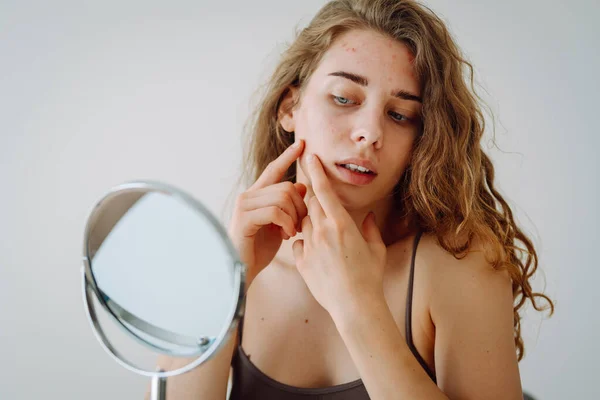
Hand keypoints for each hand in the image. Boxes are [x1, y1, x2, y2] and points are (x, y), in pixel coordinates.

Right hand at [227, 139, 307, 288]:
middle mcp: (248, 196)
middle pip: (286, 186)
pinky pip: (275, 211)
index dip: (288, 156)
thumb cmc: (259, 250)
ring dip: (294, 217)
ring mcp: (244, 205)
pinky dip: (286, 223)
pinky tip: (286, 235)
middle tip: (299, 225)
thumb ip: (289, 206)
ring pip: (283, 197)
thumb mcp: (280, 225)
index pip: (274, 170)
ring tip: (291, 232)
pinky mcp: (244, 217)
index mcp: (257, 196)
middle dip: (300, 206)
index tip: (302, 144)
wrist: (241, 271)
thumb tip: (302, 185)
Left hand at [292, 154, 386, 321]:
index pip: (323, 190)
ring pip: (301, 222)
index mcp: (341, 223)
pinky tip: (316, 255)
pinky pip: (298, 244)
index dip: (315, 171)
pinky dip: (304, 244)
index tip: (309, 157)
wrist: (354, 306)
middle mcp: (322, 231)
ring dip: (308, 222)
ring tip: (322, 236)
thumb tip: (369, 216)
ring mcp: (310, 246)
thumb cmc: (369, 277)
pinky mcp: (301, 262)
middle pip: (309, 203)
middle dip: (311, 200)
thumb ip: (371, 229)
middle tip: (317, 202)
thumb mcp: (376, 249)